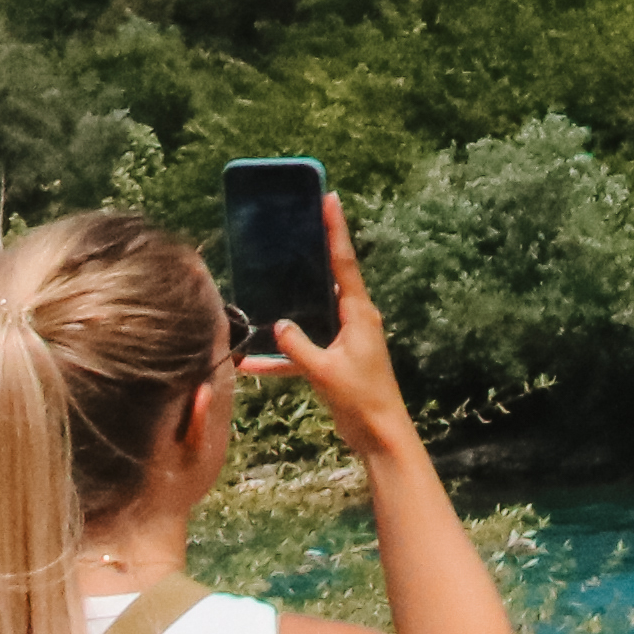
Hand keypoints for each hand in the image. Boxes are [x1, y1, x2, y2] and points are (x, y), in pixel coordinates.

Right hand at [262, 197, 422, 463]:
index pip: (345, 263)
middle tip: (298, 224)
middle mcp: (356, 319)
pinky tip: (254, 363)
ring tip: (270, 280)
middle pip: (331, 278)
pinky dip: (284, 354)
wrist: (380, 434)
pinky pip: (307, 348)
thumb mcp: (325, 371)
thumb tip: (279, 325)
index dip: (336, 230)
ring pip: (315, 312)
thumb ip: (299, 347)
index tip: (330, 199)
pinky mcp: (337, 360)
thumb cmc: (361, 399)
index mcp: (360, 314)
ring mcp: (347, 339)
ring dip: (293, 304)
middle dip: (315, 253)